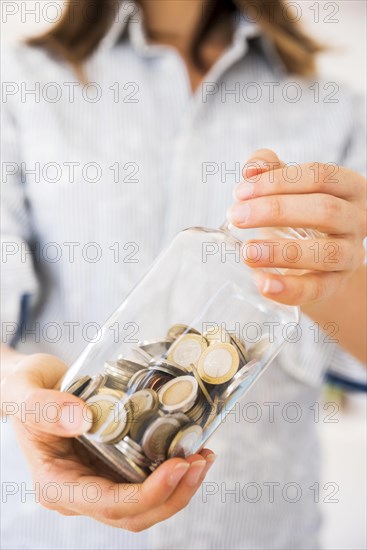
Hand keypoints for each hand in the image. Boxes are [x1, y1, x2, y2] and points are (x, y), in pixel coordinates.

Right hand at [1, 353, 214, 531]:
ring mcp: (98, 480)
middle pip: (134, 513)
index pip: (107, 505)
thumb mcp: (24, 392)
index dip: (146, 494)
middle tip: (200, 461)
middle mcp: (80, 491)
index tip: (176, 467)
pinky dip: (172, 471)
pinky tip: (190, 448)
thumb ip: (46, 408)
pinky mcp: (113, 466)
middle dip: (174, 493)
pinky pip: (146, 479)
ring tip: (204, 457)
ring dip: (179, 486)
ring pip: (145, 503)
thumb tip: (85, 420)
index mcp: (57, 484)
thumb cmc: (25, 389)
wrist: (33, 384)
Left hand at [228, 149, 365, 305]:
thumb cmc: (297, 216)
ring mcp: (350, 255)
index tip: (241, 192)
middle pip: (325, 210)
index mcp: (348, 188)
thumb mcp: (285, 190)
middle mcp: (357, 220)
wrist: (309, 260)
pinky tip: (261, 282)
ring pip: (325, 252)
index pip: (320, 176)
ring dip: (282, 252)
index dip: (279, 181)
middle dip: (276, 211)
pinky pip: (316, 289)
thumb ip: (269, 171)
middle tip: (236, 216)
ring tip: (247, 252)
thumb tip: (253, 168)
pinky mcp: (335, 285)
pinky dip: (288, 288)